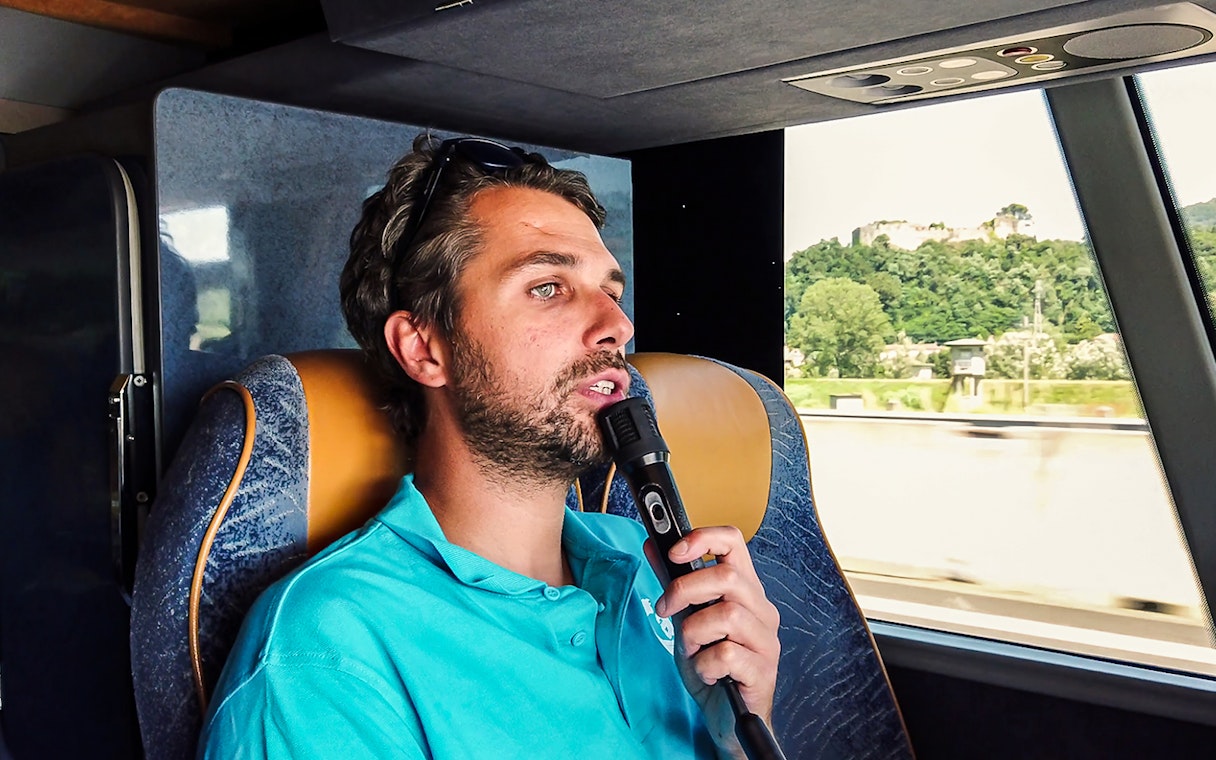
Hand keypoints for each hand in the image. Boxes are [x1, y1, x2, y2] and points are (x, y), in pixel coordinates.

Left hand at [645, 526, 780, 755]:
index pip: (734, 543)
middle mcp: (762, 610)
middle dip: (685, 590)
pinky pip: (728, 654)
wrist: (726, 718)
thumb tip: (651, 544)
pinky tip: (707, 673)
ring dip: (694, 632)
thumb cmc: (710, 665)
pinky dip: (705, 664)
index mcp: (745, 590)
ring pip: (727, 615)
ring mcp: (766, 641)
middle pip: (727, 576)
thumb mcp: (684, 619)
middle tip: (665, 609)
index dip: (703, 538)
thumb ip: (672, 584)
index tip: (673, 552)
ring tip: (691, 649)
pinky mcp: (763, 671)